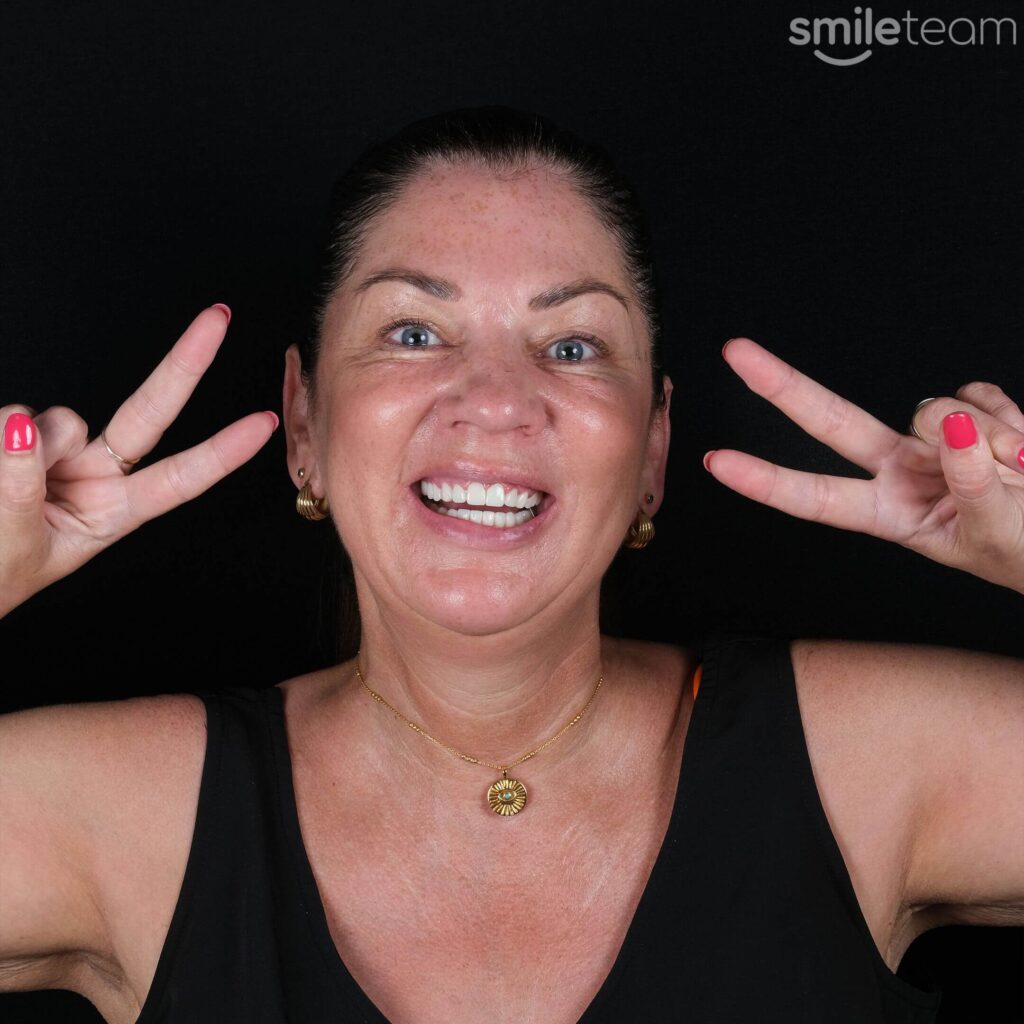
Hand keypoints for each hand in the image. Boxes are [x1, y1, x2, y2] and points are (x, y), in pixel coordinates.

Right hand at [0, 305, 278, 615]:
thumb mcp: (18, 549)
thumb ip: (20, 490)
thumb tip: (21, 425)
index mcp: (116, 511)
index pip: (180, 479)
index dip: (222, 453)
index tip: (264, 424)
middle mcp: (97, 471)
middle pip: (149, 413)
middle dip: (185, 364)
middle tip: (219, 317)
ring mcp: (56, 447)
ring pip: (57, 419)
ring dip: (26, 450)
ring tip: (1, 492)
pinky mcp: (15, 430)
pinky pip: (10, 418)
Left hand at [704, 337, 1023, 593]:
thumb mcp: (996, 535)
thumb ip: (973, 485)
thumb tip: (948, 428)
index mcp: (889, 515)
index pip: (816, 498)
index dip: (766, 482)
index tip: (716, 464)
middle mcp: (899, 471)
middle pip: (832, 422)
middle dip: (783, 386)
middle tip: (733, 352)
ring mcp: (933, 440)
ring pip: (930, 407)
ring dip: (983, 433)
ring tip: (1021, 470)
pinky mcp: (970, 413)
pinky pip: (975, 393)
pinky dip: (1008, 417)